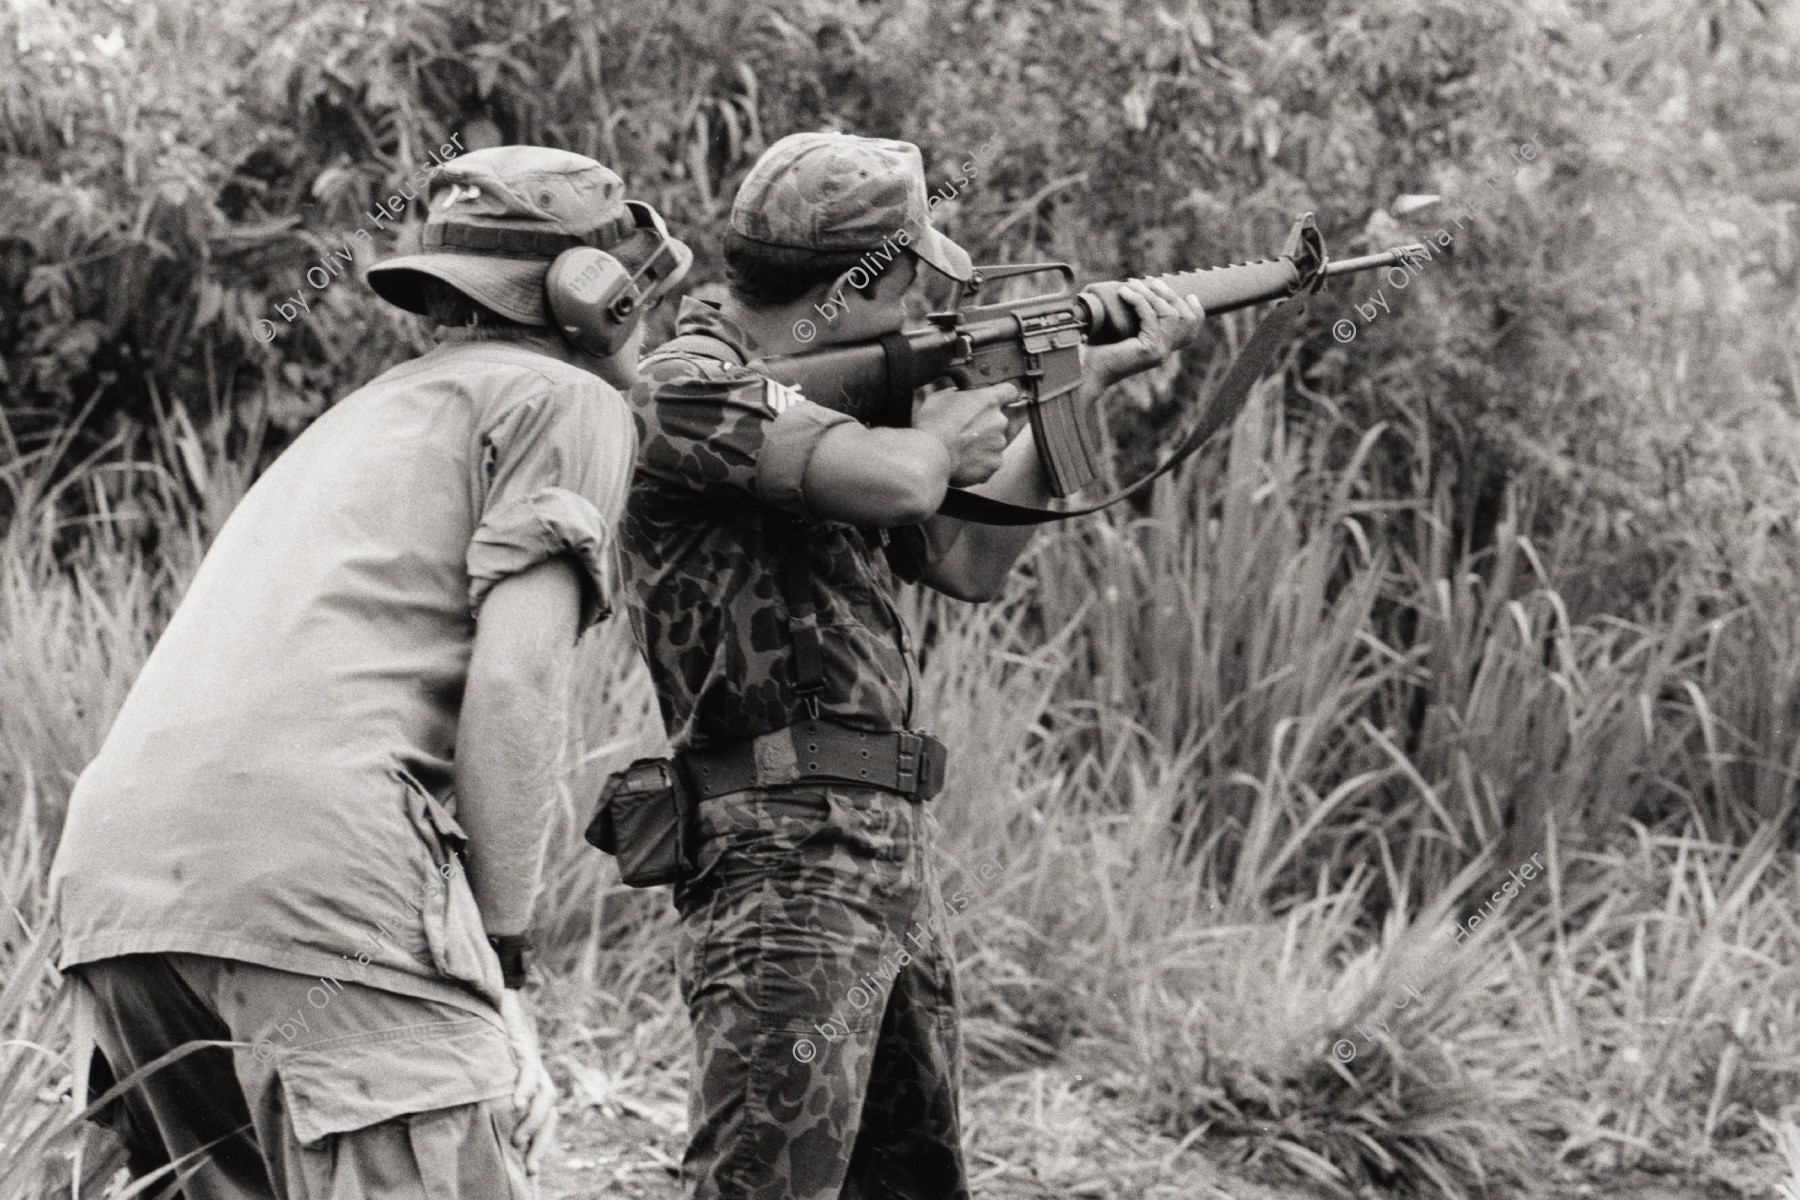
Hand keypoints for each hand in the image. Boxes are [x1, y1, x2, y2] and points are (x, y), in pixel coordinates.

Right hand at [499, 989, 558, 1178]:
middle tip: (530, 1167)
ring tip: (518, 1140)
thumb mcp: (490, 1068)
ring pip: (546, 1095)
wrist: (498, 995)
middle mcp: (538, 1073)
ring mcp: (534, 1059)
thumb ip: (490, 1092)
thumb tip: (477, 1120)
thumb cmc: (491, 1033)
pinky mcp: (524, 1044)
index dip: (540, 1142)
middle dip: (541, 1141)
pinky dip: (525, 1087)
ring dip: (534, 1120)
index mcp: (532, 1081)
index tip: (531, 1171)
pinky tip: (518, 1103)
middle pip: (550, 1112)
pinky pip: (529, 1069)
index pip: (545, 1117)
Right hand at [913, 380, 1017, 486]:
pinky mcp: (994, 463)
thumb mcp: (938, 398)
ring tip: (961, 448)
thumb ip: (955, 394)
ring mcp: (999, 444)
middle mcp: (999, 421)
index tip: (997, 402)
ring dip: (982, 444)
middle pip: (999, 421)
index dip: (1004, 396)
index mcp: (989, 400)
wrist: (930, 455)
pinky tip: (963, 461)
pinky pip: (990, 461)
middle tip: (965, 431)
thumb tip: (956, 394)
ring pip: (994, 442)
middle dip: (986, 425)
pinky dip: (980, 462)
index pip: (1010, 391)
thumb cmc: (932, 424)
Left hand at [1083, 277, 1204, 387]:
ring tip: (1133, 284)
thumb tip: (1138, 285)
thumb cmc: (1094, 349)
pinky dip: (1138, 300)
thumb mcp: (1121, 328)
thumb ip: (1136, 315)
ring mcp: (1158, 352)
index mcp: (1159, 348)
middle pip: (1186, 320)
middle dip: (1171, 295)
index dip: (1195, 311)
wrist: (1083, 370)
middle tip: (1153, 282)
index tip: (1189, 294)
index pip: (1190, 332)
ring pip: (1170, 314)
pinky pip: (1150, 316)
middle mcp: (1163, 352)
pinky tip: (1124, 292)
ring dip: (1152, 294)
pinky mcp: (1149, 350)